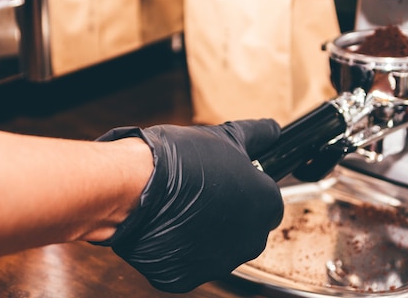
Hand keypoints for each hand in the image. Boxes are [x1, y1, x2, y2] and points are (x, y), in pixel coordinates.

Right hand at [93, 119, 283, 292]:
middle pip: (245, 229)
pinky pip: (187, 264)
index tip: (230, 183)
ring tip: (182, 206)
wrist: (135, 185)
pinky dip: (178, 249)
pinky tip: (166, 225)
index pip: (268, 203)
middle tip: (203, 193)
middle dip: (229, 214)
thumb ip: (257, 135)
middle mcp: (249, 241)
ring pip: (217, 249)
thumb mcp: (225, 137)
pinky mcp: (185, 278)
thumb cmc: (181, 161)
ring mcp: (218, 264)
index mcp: (266, 207)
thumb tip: (271, 129)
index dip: (247, 190)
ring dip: (205, 232)